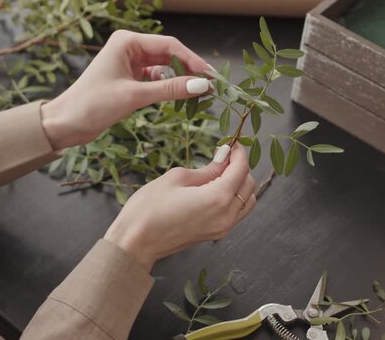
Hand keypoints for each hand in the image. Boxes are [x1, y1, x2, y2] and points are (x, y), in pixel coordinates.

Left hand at [40, 30, 212, 149]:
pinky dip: (170, 88)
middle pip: (169, 55)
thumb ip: (169, 90)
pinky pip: (157, 80)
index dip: (192, 60)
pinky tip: (181, 97)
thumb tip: (201, 85)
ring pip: (165, 68)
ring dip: (181, 79)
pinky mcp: (130, 79)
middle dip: (190, 70)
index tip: (211, 76)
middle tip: (212, 86)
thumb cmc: (92, 105)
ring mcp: (130, 63)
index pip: (169, 45)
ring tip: (201, 93)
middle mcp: (129, 48)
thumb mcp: (134, 96)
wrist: (66, 123)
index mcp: (126, 41)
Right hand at [104, 144, 257, 271]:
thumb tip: (224, 158)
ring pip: (247, 200)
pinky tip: (216, 189)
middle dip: (240, 167)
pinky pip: (237, 213)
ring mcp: (222, 228)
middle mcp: (226, 215)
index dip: (239, 152)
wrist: (136, 242)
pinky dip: (234, 198)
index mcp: (218, 198)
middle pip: (248, 184)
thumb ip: (206, 169)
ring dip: (240, 184)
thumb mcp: (177, 178)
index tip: (232, 142)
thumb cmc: (149, 208)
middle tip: (223, 155)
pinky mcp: (216, 234)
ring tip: (220, 172)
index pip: (240, 169)